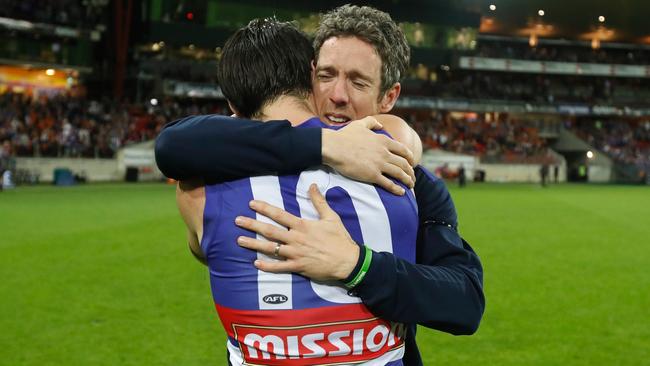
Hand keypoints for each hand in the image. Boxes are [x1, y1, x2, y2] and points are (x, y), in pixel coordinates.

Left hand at [235, 184, 358, 281]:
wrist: (348, 261)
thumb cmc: (340, 238)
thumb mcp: (331, 217)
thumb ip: (319, 201)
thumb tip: (313, 185)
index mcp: (303, 226)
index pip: (279, 215)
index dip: (264, 208)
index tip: (252, 204)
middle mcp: (296, 239)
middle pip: (270, 231)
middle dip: (252, 225)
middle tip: (237, 221)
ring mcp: (296, 254)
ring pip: (270, 248)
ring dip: (254, 244)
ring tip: (239, 241)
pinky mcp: (298, 267)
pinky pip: (279, 267)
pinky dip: (267, 266)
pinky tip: (256, 263)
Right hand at [321, 117, 414, 194]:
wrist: (334, 147)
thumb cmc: (344, 136)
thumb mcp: (360, 124)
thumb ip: (372, 122)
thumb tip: (380, 125)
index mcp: (383, 141)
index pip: (403, 150)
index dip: (409, 157)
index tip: (411, 163)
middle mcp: (384, 152)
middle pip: (404, 163)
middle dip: (411, 172)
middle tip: (412, 177)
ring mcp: (379, 164)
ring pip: (399, 174)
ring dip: (407, 181)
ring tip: (410, 185)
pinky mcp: (372, 175)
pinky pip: (388, 184)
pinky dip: (397, 189)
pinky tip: (401, 192)